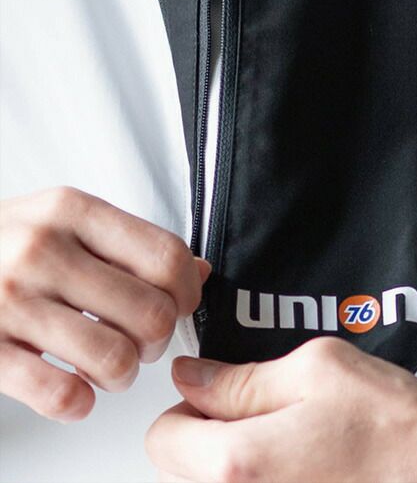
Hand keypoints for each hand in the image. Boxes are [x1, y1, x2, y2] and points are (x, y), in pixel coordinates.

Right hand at [0, 187, 209, 421]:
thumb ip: (133, 243)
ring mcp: (9, 300)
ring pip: (115, 358)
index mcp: (73, 211)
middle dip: (157, 340)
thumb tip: (198, 272)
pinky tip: (76, 390)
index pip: (166, 257)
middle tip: (143, 341)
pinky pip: (60, 394)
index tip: (180, 305)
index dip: (187, 292)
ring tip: (112, 365)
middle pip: (150, 313)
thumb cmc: (7, 240)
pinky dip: (80, 403)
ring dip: (124, 374)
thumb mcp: (68, 219)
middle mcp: (42, 250)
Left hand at [146, 337, 416, 482]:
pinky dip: (269, 481)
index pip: (161, 437)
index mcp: (238, 463)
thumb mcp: (315, 369)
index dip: (189, 406)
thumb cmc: (392, 423)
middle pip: (184, 469)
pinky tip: (310, 469)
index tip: (223, 396)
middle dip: (212, 437)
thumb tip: (190, 377)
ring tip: (296, 444)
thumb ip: (241, 378)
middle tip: (269, 417)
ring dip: (241, 464)